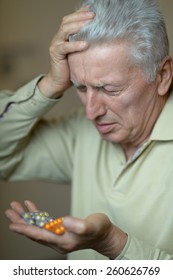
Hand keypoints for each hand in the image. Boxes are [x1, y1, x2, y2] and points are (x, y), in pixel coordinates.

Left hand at [5, 200, 126, 257]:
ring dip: (26, 218)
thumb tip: (63, 221)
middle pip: (34, 232)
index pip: (40, 235)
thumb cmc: (100, 230)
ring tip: (16, 207)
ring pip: (37, 228)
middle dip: (21, 222)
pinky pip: (44, 224)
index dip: (25, 229)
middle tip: (9, 211)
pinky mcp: (60, 231)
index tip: (12, 224)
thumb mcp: (92, 226)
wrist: (105, 236)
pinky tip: (31, 208)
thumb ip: (79, 225)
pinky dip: (37, 216)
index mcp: (63, 242)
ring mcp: (58, 237)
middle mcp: (57, 241)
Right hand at [38, 6, 94, 98]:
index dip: (81, 13)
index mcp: (65, 35)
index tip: (94, 10)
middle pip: (68, 21)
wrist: (60, 82)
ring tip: (90, 24)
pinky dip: (75, 45)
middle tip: (94, 15)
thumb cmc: (72, 68)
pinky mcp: (55, 53)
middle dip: (81, 16)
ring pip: (65, 30)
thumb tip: (102, 36)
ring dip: (78, 26)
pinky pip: (64, 47)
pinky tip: (85, 44)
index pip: (71, 19)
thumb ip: (87, 43)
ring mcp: (56, 44)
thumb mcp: (81, 53)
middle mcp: (59, 37)